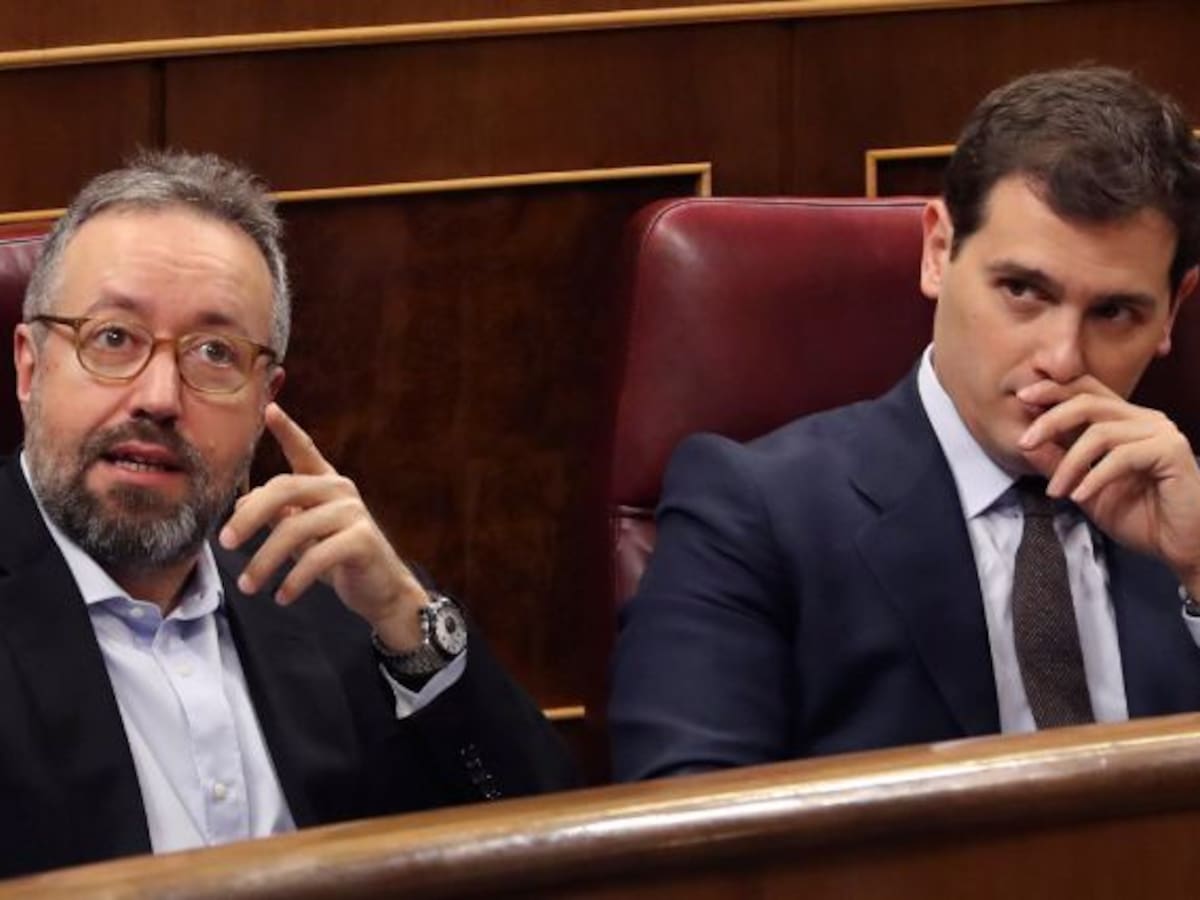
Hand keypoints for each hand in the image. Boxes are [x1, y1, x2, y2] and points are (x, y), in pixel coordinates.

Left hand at [218, 403, 428, 651]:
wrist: (381, 591)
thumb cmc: (338, 560)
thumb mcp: (304, 536)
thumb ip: (279, 516)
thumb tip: (242, 503)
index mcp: (327, 483)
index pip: (305, 450)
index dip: (287, 430)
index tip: (270, 409)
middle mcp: (341, 490)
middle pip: (285, 488)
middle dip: (249, 515)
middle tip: (225, 542)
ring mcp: (354, 513)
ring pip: (294, 528)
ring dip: (265, 561)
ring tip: (249, 585)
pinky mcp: (362, 540)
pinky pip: (317, 557)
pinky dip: (294, 580)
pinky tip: (281, 596)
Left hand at [1017, 376, 1199, 590]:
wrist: (1182, 547)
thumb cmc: (1140, 517)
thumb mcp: (1085, 489)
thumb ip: (1058, 464)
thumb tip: (1026, 442)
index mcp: (1125, 420)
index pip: (1086, 390)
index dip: (1053, 389)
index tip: (1021, 398)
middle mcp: (1144, 419)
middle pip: (1087, 402)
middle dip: (1049, 420)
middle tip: (1023, 443)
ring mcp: (1160, 432)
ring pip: (1100, 432)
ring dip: (1069, 464)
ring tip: (1055, 492)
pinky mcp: (1171, 451)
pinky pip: (1121, 456)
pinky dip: (1094, 476)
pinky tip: (1080, 496)